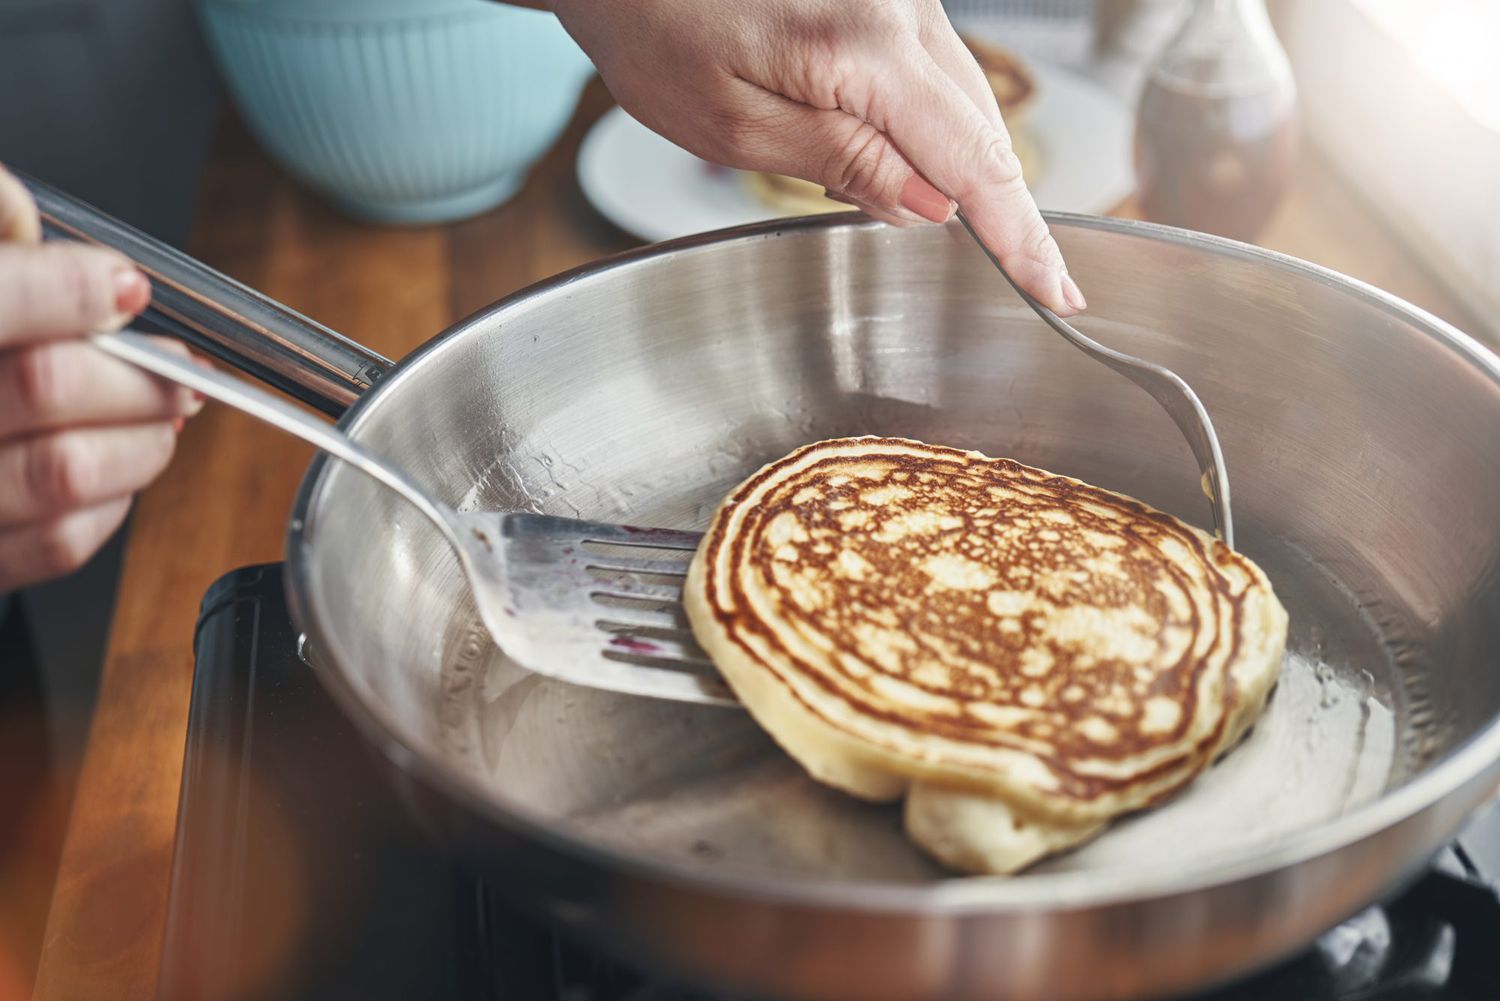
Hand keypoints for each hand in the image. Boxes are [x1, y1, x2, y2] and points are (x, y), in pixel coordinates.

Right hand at [0, 165, 202, 592]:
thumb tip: (15, 213)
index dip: (70, 288)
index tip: (123, 286)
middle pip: (44, 384)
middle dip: (135, 368)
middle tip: (176, 363)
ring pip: (65, 470)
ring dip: (142, 436)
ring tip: (164, 412)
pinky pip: (58, 541)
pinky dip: (113, 498)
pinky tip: (113, 463)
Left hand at [549, 0, 1085, 313]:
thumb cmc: (653, 29)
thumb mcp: (734, 125)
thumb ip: (841, 160)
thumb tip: (930, 206)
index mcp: (862, 46)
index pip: (972, 160)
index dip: (1019, 235)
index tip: (1057, 290)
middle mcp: (900, 8)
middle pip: (984, 130)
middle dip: (1000, 210)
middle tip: (1033, 281)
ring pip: (966, 102)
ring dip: (966, 169)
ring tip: (960, 228)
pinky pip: (937, 75)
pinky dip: (937, 129)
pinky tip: (907, 163)